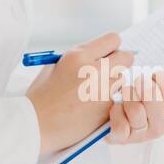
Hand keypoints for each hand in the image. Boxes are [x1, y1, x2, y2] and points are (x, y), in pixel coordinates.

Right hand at [25, 31, 133, 155]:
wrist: (36, 124)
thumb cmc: (42, 95)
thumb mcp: (56, 66)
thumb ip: (79, 58)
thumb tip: (99, 54)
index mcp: (78, 56)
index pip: (113, 40)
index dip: (111, 47)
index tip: (107, 54)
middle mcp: (94, 71)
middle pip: (126, 58)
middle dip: (120, 63)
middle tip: (108, 71)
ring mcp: (102, 91)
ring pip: (122, 79)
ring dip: (113, 82)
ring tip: (94, 91)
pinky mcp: (106, 109)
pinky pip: (116, 99)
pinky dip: (108, 101)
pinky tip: (91, 107)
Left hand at [106, 68, 163, 144]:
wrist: (108, 110)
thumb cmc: (139, 96)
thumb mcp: (159, 87)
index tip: (156, 73)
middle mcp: (161, 127)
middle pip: (156, 103)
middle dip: (145, 87)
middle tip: (138, 80)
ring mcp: (141, 134)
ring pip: (137, 112)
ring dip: (128, 96)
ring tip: (124, 92)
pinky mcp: (122, 138)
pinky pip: (121, 125)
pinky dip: (116, 111)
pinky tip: (116, 107)